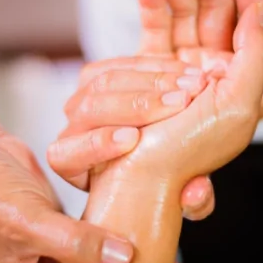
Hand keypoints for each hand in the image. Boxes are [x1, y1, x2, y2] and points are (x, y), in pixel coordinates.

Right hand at [0, 132, 190, 262]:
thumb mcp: (27, 223)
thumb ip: (75, 244)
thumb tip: (124, 257)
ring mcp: (49, 251)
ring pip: (100, 262)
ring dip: (132, 258)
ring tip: (174, 259)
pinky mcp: (59, 224)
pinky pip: (96, 232)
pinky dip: (118, 229)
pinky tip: (147, 225)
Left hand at [48, 56, 214, 221]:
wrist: (169, 141)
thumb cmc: (166, 177)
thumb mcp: (178, 194)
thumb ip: (191, 201)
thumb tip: (195, 194)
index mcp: (72, 166)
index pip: (67, 156)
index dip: (97, 146)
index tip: (132, 139)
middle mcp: (71, 131)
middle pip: (90, 110)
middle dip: (139, 105)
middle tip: (181, 103)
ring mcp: (82, 98)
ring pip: (107, 81)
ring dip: (156, 81)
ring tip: (194, 85)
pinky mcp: (99, 73)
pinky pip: (124, 62)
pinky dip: (160, 66)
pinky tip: (188, 73)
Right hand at [101, 0, 262, 186]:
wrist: (145, 181)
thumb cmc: (194, 149)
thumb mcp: (240, 105)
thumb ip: (258, 54)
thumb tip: (261, 6)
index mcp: (239, 72)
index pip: (247, 12)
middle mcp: (213, 65)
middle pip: (213, 0)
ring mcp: (181, 64)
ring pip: (180, 7)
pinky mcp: (150, 69)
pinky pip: (153, 27)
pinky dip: (149, 1)